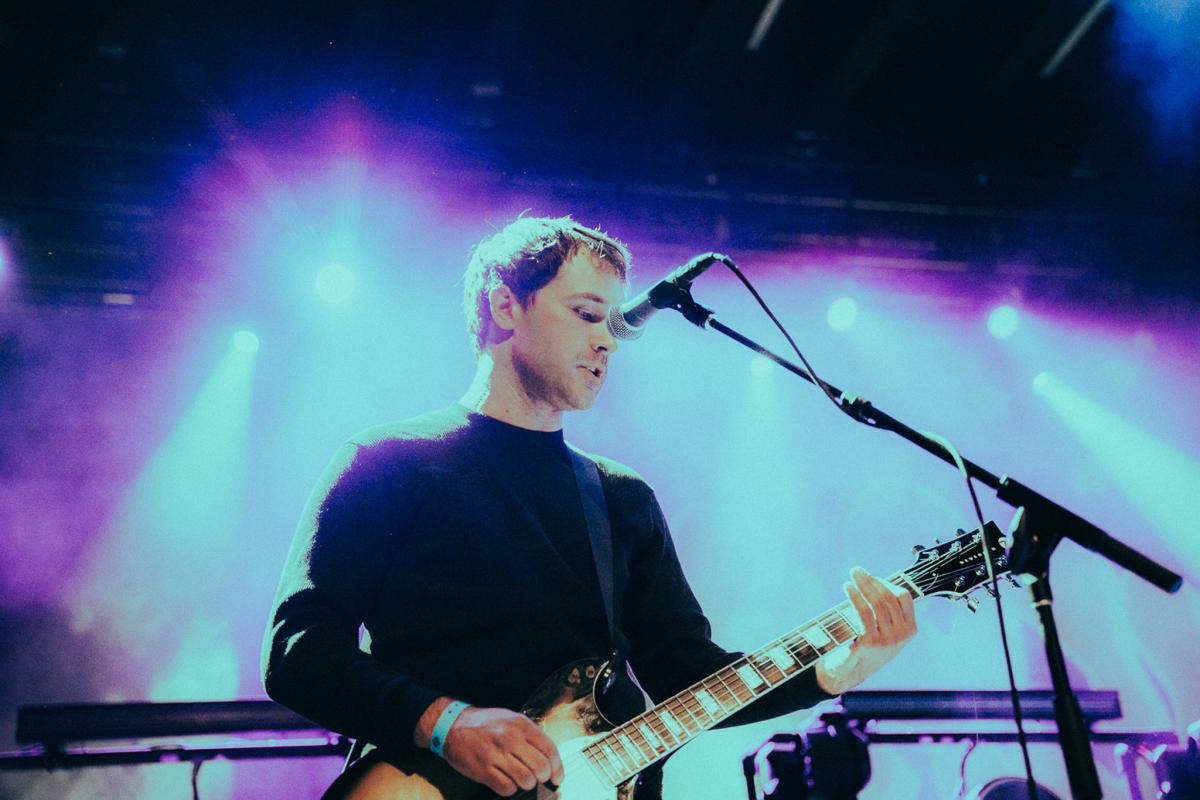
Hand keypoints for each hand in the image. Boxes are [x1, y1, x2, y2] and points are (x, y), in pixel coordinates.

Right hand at [416, 701, 563, 796]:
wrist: (453, 724)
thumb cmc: (485, 724)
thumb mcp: (511, 719)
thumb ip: (530, 734)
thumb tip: (549, 756)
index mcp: (521, 724)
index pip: (550, 750)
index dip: (557, 768)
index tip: (557, 777)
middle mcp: (510, 738)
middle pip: (541, 767)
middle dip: (543, 778)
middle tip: (538, 779)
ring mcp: (496, 754)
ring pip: (526, 780)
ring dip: (526, 784)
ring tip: (521, 779)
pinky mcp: (483, 769)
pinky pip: (507, 788)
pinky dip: (510, 789)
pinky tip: (506, 781)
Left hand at [815, 566, 916, 694]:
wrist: (850, 673)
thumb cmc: (865, 646)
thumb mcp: (884, 629)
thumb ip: (885, 610)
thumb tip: (875, 580)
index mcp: (910, 629)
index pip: (904, 597)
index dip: (887, 583)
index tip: (871, 577)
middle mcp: (903, 635)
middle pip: (889, 597)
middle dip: (871, 580)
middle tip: (856, 570)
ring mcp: (888, 639)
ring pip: (877, 602)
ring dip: (863, 584)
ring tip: (852, 574)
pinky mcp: (872, 642)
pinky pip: (864, 612)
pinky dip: (855, 596)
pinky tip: (848, 587)